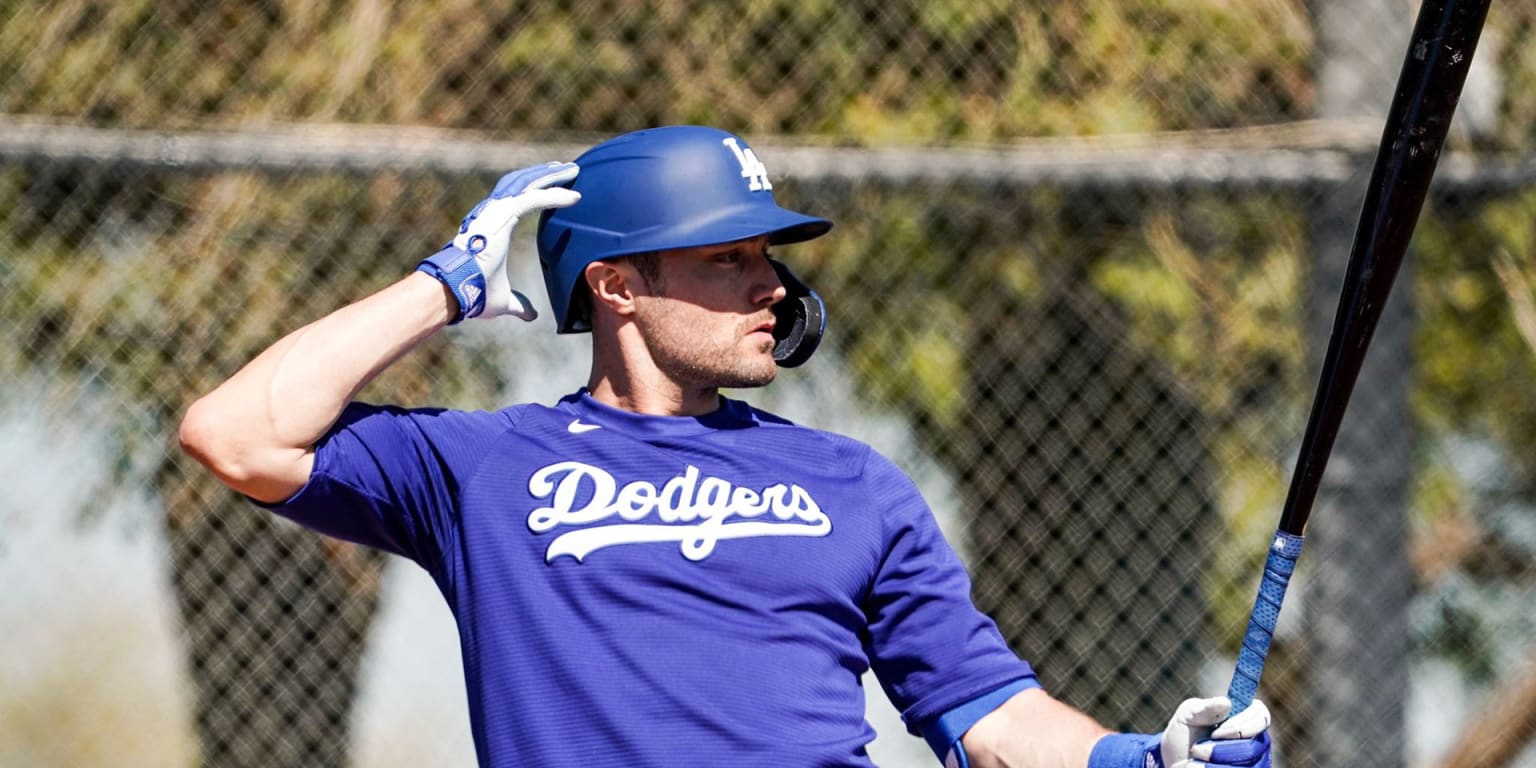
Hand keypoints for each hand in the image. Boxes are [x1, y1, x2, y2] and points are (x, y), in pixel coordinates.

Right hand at [420, 162, 579, 322]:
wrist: (454, 291)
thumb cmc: (474, 294)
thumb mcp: (503, 300)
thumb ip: (518, 303)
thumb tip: (531, 315)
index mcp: (492, 225)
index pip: (519, 199)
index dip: (537, 191)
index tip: (556, 186)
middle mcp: (492, 212)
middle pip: (524, 184)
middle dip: (546, 175)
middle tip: (570, 169)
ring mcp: (495, 211)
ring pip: (528, 184)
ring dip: (552, 177)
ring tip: (573, 170)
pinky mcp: (501, 215)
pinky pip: (533, 199)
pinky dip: (554, 196)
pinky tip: (574, 197)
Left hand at [1158, 697, 1270, 767]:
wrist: (1176, 762)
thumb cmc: (1185, 735)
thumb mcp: (1188, 717)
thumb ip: (1205, 708)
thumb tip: (1226, 702)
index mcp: (1245, 717)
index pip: (1261, 715)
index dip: (1242, 725)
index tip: (1216, 733)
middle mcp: (1255, 740)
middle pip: (1253, 746)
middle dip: (1220, 749)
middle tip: (1198, 748)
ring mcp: (1254, 762)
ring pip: (1246, 766)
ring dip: (1214, 763)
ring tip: (1197, 758)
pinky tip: (1201, 767)